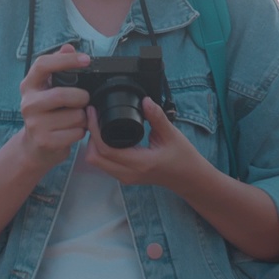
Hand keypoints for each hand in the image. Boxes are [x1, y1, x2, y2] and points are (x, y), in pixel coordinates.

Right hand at [16, 44, 90, 172]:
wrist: (35, 148)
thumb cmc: (46, 114)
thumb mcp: (48, 90)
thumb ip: (59, 67)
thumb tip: (68, 47)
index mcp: (29, 85)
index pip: (43, 65)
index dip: (66, 60)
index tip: (86, 60)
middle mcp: (28, 103)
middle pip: (62, 94)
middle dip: (81, 97)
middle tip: (84, 100)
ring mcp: (34, 124)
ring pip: (74, 116)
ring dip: (82, 118)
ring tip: (76, 119)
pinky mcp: (44, 141)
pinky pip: (75, 133)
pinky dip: (80, 132)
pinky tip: (73, 132)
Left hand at [84, 96, 204, 188]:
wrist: (189, 178)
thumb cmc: (183, 158)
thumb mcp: (172, 134)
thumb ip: (157, 117)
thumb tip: (145, 101)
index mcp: (140, 163)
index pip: (105, 149)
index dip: (94, 130)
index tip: (93, 112)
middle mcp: (129, 173)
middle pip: (94, 158)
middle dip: (89, 137)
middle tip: (93, 117)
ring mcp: (126, 177)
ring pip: (96, 162)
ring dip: (93, 144)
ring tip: (97, 125)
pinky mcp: (125, 177)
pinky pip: (103, 165)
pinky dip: (99, 151)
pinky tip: (104, 137)